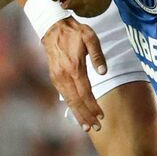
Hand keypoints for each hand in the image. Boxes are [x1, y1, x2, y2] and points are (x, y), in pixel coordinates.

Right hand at [42, 17, 107, 131]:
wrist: (53, 27)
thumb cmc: (75, 31)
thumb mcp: (90, 37)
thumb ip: (97, 55)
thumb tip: (104, 72)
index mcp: (74, 67)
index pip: (85, 93)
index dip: (93, 106)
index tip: (101, 116)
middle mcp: (64, 75)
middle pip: (76, 101)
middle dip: (86, 116)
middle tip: (96, 128)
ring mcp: (57, 77)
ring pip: (68, 101)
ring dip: (78, 114)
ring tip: (86, 126)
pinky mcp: (54, 77)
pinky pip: (63, 96)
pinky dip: (71, 106)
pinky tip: (77, 112)